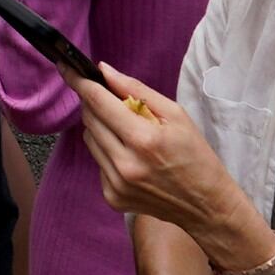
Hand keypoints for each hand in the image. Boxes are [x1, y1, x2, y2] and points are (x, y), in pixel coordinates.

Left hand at [75, 68, 265, 257]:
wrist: (207, 206)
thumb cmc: (196, 156)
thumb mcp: (176, 115)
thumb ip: (136, 90)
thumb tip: (104, 70)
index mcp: (143, 139)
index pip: (98, 102)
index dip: (80, 82)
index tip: (67, 68)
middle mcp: (124, 164)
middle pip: (89, 119)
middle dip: (95, 104)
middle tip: (113, 101)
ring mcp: (116, 184)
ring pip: (90, 140)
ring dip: (101, 128)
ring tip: (128, 132)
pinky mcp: (112, 198)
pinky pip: (98, 162)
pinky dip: (108, 152)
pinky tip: (131, 156)